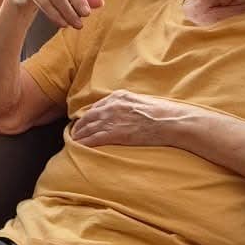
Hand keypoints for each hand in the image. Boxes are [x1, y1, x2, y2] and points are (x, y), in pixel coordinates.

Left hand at [69, 89, 191, 147]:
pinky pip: (94, 139)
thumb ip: (129, 105)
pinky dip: (84, 143)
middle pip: (89, 117)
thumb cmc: (162, 113)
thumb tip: (126, 113)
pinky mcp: (115, 133)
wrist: (170, 121)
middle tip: (74, 133)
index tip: (85, 122)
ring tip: (73, 141)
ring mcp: (113, 119)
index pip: (97, 106)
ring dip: (79, 135)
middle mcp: (112, 106)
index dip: (89, 116)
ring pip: (88, 128)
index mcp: (119, 97)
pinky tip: (79, 147)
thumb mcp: (142, 102)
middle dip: (80, 126)